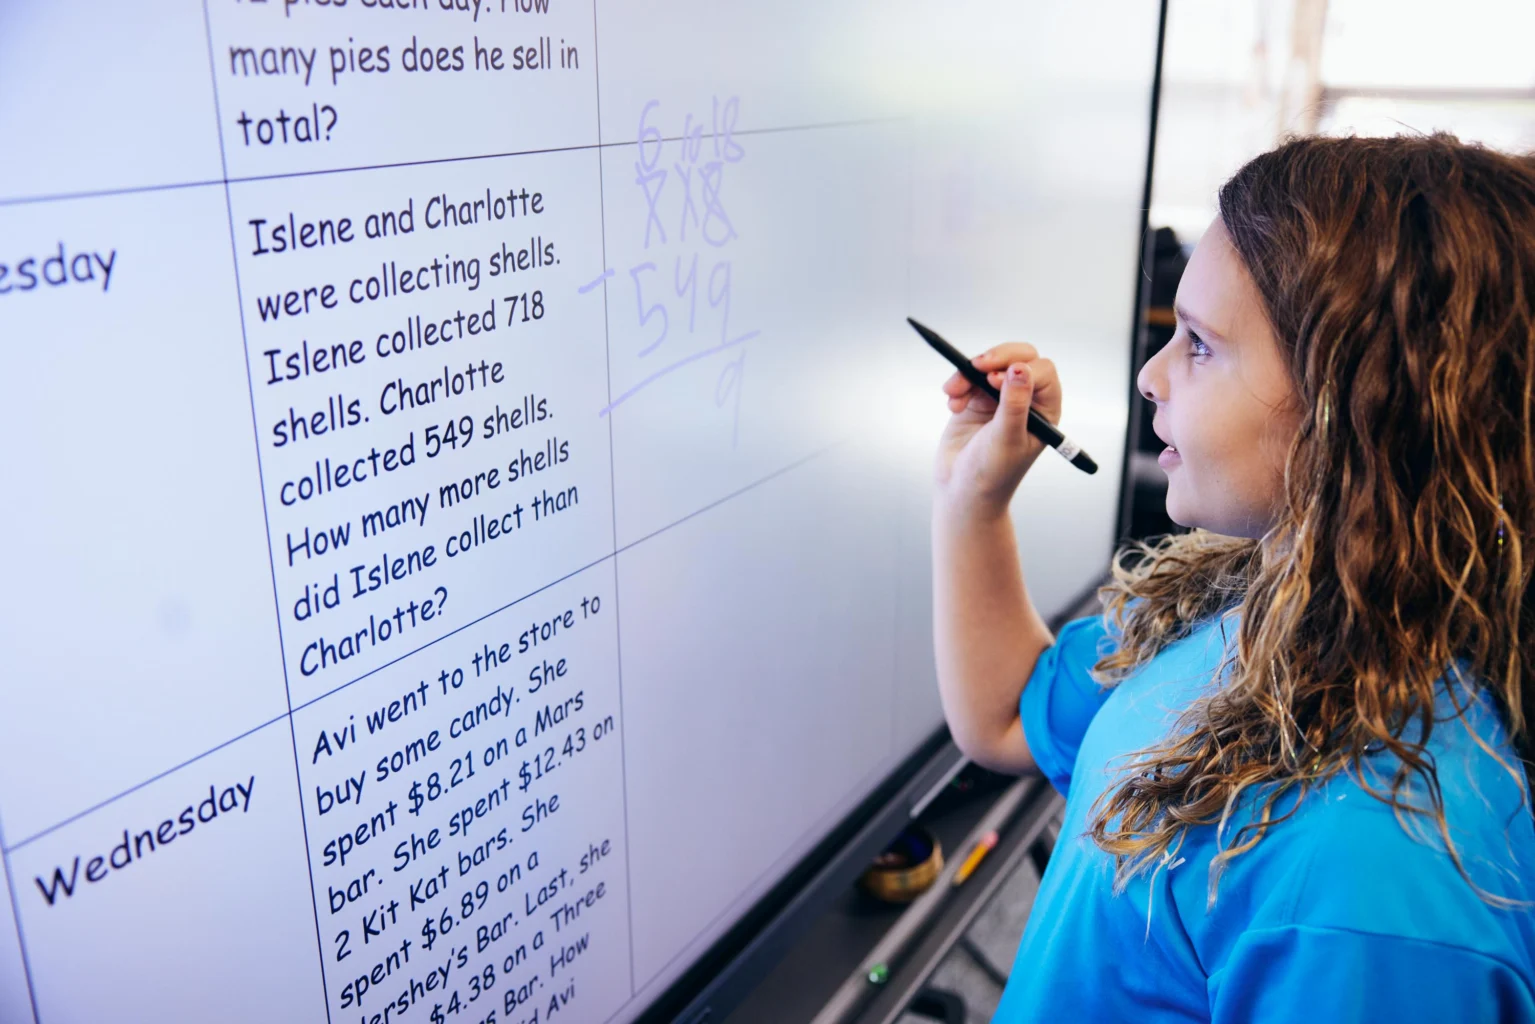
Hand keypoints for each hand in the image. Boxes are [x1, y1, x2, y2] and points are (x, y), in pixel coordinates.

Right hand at [934, 343, 1062, 518]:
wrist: (962, 491)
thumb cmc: (992, 473)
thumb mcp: (1006, 439)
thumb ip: (1014, 404)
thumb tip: (1019, 369)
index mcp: (1045, 410)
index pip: (1041, 371)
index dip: (1020, 369)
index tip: (995, 381)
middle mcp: (1026, 399)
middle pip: (1019, 357)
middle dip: (996, 358)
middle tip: (976, 366)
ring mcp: (1000, 397)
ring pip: (989, 364)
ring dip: (969, 374)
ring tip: (954, 394)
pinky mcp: (976, 399)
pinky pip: (968, 376)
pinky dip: (958, 384)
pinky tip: (953, 405)